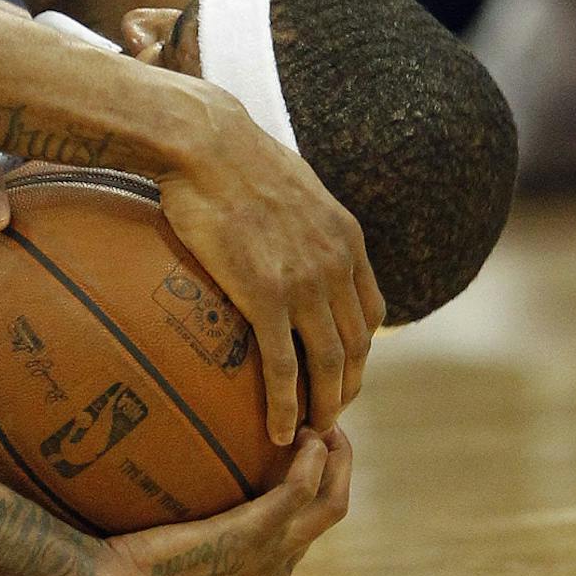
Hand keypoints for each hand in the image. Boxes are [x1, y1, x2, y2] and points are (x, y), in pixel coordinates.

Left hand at [87, 426, 351, 575]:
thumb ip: (174, 555)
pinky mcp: (251, 535)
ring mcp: (268, 558)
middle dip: (337, 472)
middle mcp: (272, 575)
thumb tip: (150, 518)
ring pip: (329, 505)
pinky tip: (307, 436)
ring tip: (325, 422)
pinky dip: (311, 463)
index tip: (301, 463)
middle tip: (330, 432)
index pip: (298, 539)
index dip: (308, 499)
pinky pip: (298, 493)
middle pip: (327, 518)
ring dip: (335, 461)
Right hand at [156, 86, 384, 443]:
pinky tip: (280, 430)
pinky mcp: (265, 296)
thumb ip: (298, 213)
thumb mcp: (287, 180)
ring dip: (326, 405)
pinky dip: (287, 405)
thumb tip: (280, 220)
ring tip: (314, 434)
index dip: (362, 349)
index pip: (371, 312)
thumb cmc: (229, 152)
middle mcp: (335, 266)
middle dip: (349, 386)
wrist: (204, 141)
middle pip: (357, 345)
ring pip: (329, 363)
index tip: (343, 369)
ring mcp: (304, 284)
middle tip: (331, 413)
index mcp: (345, 238)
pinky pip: (283, 365)